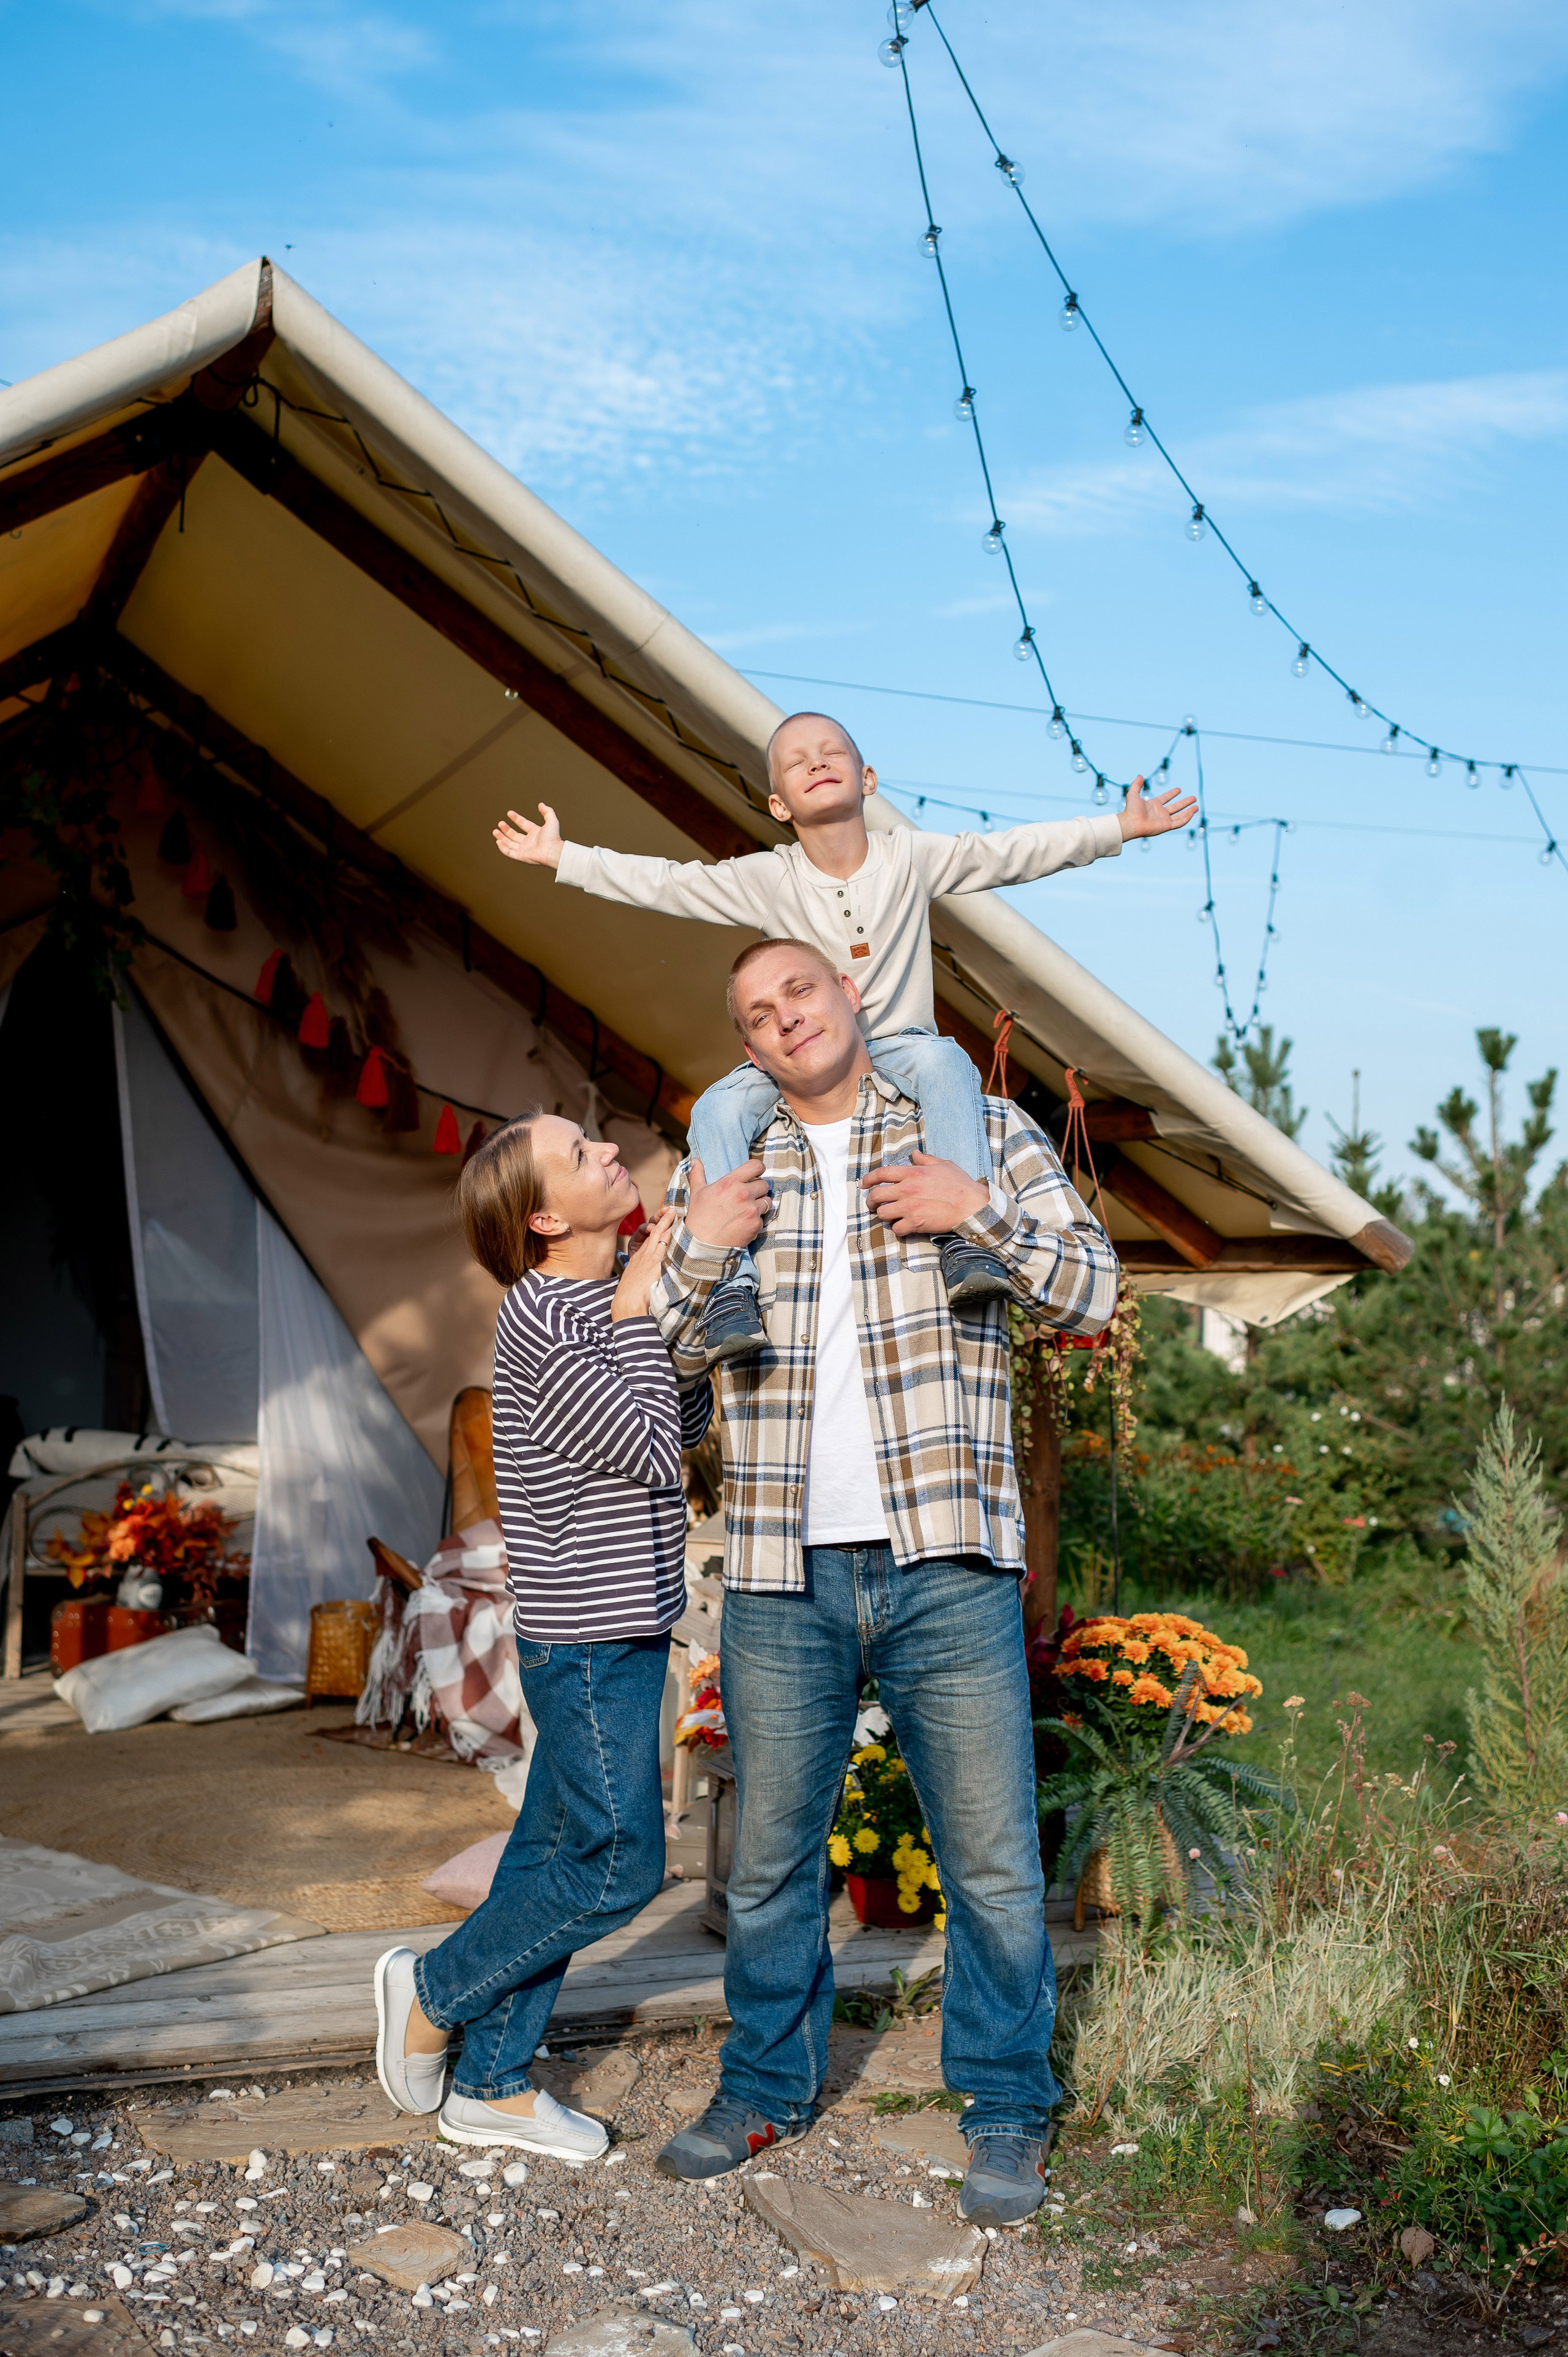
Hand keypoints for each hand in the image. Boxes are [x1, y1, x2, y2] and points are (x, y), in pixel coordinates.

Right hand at [494, 802, 563, 867]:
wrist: (552, 851)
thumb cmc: (553, 838)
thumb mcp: (552, 821)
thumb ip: (547, 811)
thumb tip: (541, 804)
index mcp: (535, 833)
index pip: (523, 824)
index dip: (516, 818)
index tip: (509, 813)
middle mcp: (529, 841)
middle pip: (514, 835)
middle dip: (506, 829)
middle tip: (500, 823)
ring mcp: (524, 849)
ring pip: (510, 843)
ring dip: (502, 837)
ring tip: (495, 831)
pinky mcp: (521, 856)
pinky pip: (509, 852)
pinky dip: (502, 847)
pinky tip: (498, 841)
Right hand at [610, 1205, 678, 1320]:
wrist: (627, 1302)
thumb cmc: (631, 1296)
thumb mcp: (636, 1280)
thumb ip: (646, 1274)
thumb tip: (652, 1276)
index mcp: (638, 1258)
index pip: (649, 1239)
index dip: (658, 1228)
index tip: (664, 1220)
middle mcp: (643, 1255)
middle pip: (653, 1232)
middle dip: (662, 1219)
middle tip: (671, 1209)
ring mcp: (648, 1258)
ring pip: (658, 1235)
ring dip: (667, 1223)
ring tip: (674, 1212)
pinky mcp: (654, 1264)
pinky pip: (663, 1246)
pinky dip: (668, 1235)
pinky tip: (675, 1228)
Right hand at [685, 1156, 769, 1249]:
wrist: (702, 1244)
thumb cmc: (699, 1217)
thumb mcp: (697, 1193)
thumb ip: (697, 1174)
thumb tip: (695, 1160)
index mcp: (730, 1182)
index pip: (756, 1166)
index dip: (759, 1168)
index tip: (757, 1173)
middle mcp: (743, 1194)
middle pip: (764, 1184)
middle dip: (758, 1189)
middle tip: (748, 1196)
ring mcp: (751, 1210)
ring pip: (767, 1201)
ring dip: (760, 1204)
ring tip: (747, 1209)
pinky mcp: (756, 1224)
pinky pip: (763, 1217)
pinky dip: (756, 1219)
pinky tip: (744, 1222)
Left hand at [862, 1151, 989, 1236]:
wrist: (971, 1205)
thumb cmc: (960, 1184)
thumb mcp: (943, 1165)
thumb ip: (925, 1159)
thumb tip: (914, 1154)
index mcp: (912, 1173)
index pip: (881, 1173)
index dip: (868, 1179)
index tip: (863, 1184)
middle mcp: (907, 1189)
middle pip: (876, 1195)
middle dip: (870, 1201)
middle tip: (872, 1204)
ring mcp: (910, 1207)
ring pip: (883, 1213)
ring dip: (884, 1215)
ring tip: (890, 1215)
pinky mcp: (916, 1223)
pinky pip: (896, 1228)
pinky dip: (898, 1228)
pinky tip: (904, 1226)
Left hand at [1118, 777, 1197, 839]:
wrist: (1131, 822)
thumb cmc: (1131, 809)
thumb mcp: (1133, 793)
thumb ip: (1136, 784)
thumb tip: (1140, 775)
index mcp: (1154, 805)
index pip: (1165, 798)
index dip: (1172, 793)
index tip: (1179, 789)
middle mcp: (1160, 812)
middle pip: (1176, 807)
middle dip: (1185, 802)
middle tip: (1194, 798)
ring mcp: (1164, 820)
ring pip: (1180, 815)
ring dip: (1188, 811)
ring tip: (1196, 806)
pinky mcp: (1167, 826)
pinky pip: (1179, 822)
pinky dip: (1186, 818)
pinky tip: (1192, 812)